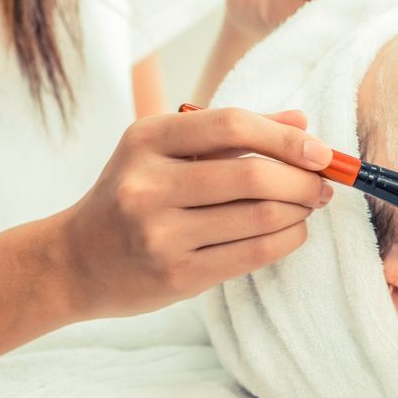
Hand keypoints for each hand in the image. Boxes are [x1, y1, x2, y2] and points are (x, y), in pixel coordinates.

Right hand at [57, 108, 333, 318]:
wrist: (74, 262)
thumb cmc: (132, 195)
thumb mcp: (166, 152)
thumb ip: (231, 133)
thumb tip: (302, 121)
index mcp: (147, 139)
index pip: (232, 125)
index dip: (286, 137)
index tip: (321, 151)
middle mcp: (148, 184)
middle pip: (253, 176)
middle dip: (303, 181)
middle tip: (324, 184)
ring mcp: (160, 234)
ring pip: (260, 218)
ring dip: (300, 210)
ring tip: (309, 205)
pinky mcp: (177, 275)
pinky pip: (253, 253)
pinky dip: (287, 239)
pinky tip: (292, 231)